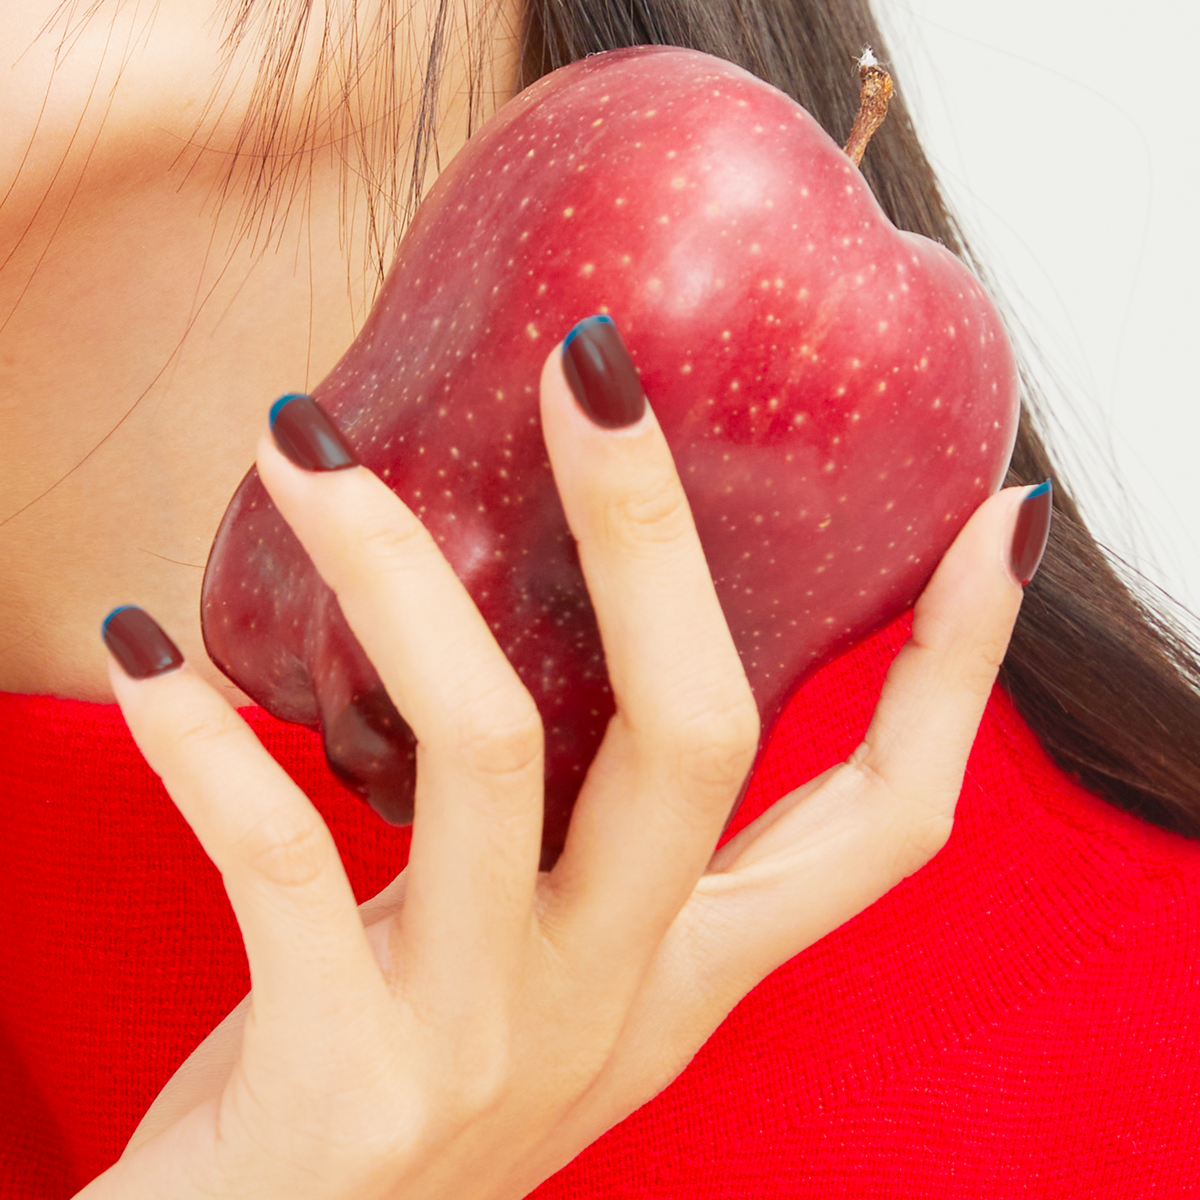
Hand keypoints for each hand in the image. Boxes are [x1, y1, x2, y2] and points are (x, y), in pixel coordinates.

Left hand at [82, 332, 1034, 1199]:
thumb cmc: (410, 1076)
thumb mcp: (535, 966)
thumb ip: (565, 836)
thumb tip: (535, 626)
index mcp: (686, 965)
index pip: (886, 820)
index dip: (961, 673)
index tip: (997, 521)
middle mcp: (619, 994)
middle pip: (700, 733)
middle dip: (655, 534)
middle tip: (593, 366)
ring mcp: (492, 1037)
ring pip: (492, 749)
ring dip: (389, 569)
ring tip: (301, 443)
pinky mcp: (344, 1075)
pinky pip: (283, 856)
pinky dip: (204, 737)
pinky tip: (143, 647)